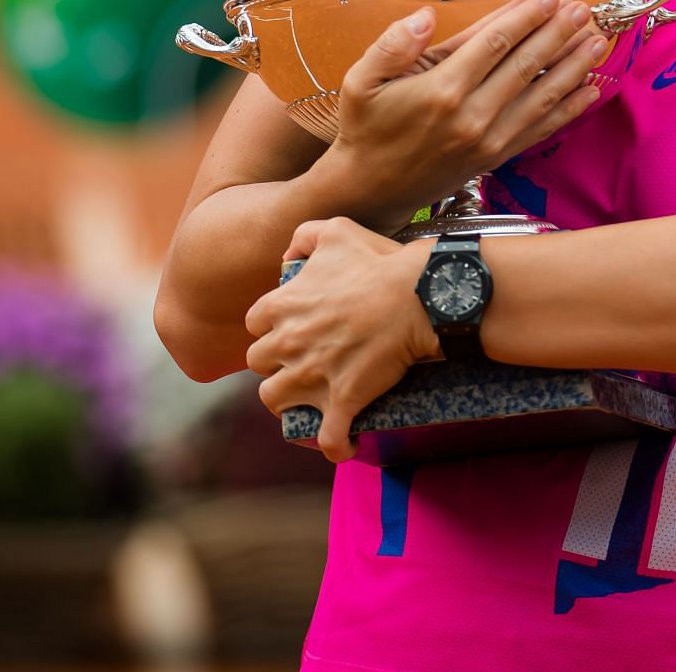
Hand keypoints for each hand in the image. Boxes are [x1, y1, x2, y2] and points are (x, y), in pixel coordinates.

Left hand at [244, 217, 438, 461]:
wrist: (419, 295)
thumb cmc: (380, 263)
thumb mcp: (336, 230)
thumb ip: (303, 236)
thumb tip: (288, 256)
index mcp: (282, 306)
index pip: (255, 325)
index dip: (271, 328)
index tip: (290, 328)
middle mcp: (288, 343)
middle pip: (260, 364)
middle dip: (276, 363)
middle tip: (301, 359)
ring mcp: (312, 375)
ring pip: (276, 401)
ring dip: (290, 403)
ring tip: (310, 400)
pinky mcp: (343, 400)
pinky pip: (328, 438)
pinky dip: (335, 445)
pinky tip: (344, 445)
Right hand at [313, 0, 607, 232]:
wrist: (371, 189)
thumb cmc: (365, 130)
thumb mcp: (361, 81)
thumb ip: (392, 45)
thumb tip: (425, 15)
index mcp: (441, 90)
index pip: (493, 44)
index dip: (524, 18)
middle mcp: (471, 116)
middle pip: (526, 65)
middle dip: (558, 34)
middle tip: (583, 10)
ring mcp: (488, 140)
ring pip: (541, 96)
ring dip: (572, 66)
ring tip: (597, 41)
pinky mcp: (496, 157)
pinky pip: (540, 129)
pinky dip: (568, 109)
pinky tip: (589, 91)